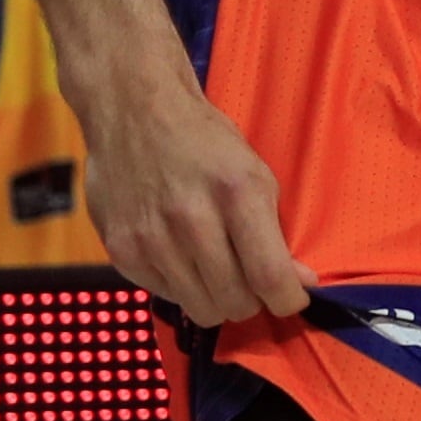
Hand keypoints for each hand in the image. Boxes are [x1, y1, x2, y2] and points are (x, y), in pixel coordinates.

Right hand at [78, 59, 316, 325]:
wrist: (134, 113)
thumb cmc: (204, 141)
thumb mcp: (255, 174)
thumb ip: (275, 231)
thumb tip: (299, 282)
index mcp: (236, 195)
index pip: (269, 276)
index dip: (288, 300)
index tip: (292, 300)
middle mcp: (192, 221)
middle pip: (235, 302)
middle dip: (253, 300)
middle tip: (253, 282)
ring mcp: (151, 239)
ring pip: (200, 308)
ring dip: (218, 299)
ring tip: (219, 272)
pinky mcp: (122, 251)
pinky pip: (165, 295)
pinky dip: (182, 287)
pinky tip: (184, 258)